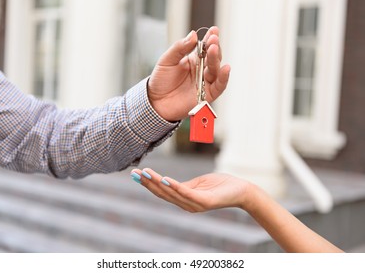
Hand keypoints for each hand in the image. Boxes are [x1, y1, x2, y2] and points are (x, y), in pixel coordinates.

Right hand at [130, 168, 249, 212]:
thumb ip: (185, 185)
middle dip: (147, 183)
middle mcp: (187, 205)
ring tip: (145, 173)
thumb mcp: (198, 184)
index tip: (135, 174)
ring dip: (157, 183)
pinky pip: (186, 193)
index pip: (162, 192)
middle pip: (162, 194)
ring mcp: (195, 205)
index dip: (148, 184)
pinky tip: (164, 179)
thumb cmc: (221, 185)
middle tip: (134, 173)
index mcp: (184, 200)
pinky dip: (174, 186)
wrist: (242, 190)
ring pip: (171, 193)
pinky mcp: (205, 201)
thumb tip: (168, 181)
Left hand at [148, 26, 230, 121]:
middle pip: (213, 57)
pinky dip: (224, 78)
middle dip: (214, 48)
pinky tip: (225, 69)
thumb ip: (180, 48)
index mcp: (193, 59)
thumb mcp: (167, 60)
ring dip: (216, 59)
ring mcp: (205, 82)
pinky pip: (219, 86)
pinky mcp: (207, 95)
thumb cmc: (161, 81)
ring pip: (216, 70)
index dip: (210, 38)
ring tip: (214, 50)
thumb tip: (193, 35)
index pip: (205, 47)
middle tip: (213, 40)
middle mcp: (202, 70)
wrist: (156, 102)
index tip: (214, 30)